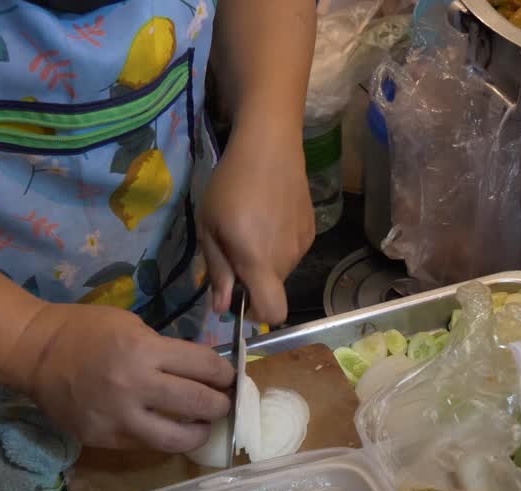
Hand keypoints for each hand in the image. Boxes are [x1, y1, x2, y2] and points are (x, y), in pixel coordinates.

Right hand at [0, 303, 234, 451]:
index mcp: (144, 351)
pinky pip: (146, 445)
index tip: (229, 377)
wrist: (35, 354)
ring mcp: (119, 419)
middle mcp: (135, 387)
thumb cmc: (86, 330)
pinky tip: (168, 429)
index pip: (206, 367)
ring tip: (202, 425)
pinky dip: (163, 438)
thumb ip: (167, 350)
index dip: (225, 373)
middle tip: (223, 403)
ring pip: (177, 439)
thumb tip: (202, 371)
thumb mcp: (133, 327)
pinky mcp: (105, 439)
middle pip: (199, 404)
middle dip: (220, 404)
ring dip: (198, 432)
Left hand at [197, 119, 314, 324]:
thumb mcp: (209, 228)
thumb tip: (222, 308)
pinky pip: (291, 251)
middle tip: (232, 248)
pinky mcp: (311, 230)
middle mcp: (285, 259)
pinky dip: (277, 245)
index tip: (240, 300)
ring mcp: (301, 245)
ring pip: (280, 270)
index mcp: (258, 261)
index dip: (256, 314)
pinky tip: (268, 216)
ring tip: (250, 226)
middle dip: (252, 280)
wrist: (269, 147)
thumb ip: (218, 271)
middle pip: (272, 289)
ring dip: (264, 261)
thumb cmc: (230, 186)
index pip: (273, 311)